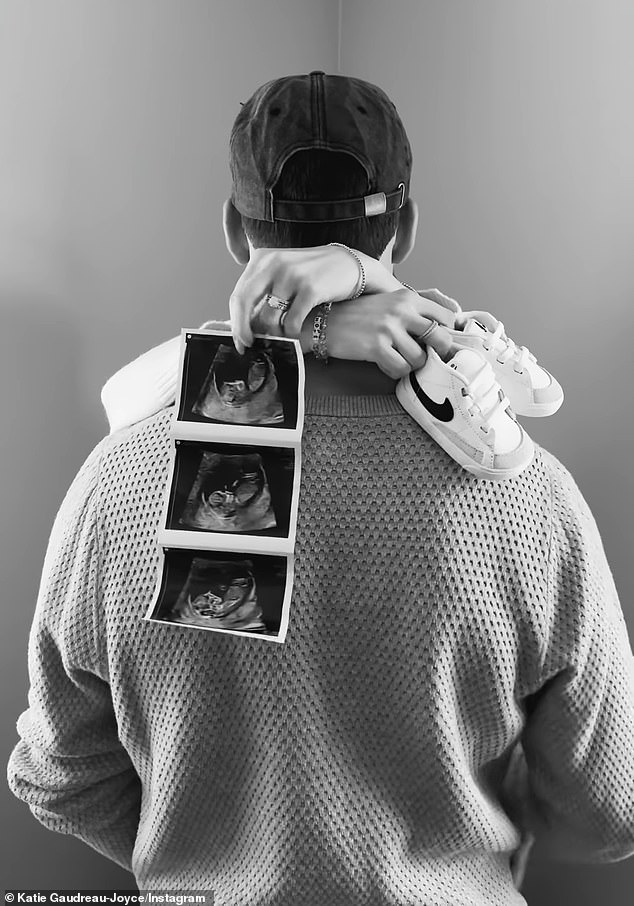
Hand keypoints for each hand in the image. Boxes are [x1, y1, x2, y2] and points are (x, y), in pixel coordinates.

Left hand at [229, 245, 401, 351]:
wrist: (350, 266)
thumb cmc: (313, 274)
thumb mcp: (283, 272)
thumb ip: (263, 290)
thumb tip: (243, 320)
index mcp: (263, 259)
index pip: (238, 294)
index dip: (235, 321)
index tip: (240, 339)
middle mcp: (274, 263)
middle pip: (244, 303)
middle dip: (244, 330)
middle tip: (250, 346)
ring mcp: (292, 275)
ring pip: (268, 318)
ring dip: (271, 335)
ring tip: (278, 340)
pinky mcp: (310, 288)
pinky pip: (290, 323)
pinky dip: (289, 336)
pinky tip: (294, 337)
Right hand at [325, 287, 458, 378]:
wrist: (324, 320)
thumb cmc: (357, 315)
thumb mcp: (387, 303)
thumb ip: (411, 312)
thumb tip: (440, 331)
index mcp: (407, 298)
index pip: (446, 316)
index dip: (448, 333)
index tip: (440, 343)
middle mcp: (401, 310)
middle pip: (440, 338)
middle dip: (438, 352)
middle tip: (427, 356)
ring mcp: (389, 328)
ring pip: (419, 359)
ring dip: (410, 365)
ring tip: (396, 359)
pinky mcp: (376, 346)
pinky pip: (400, 369)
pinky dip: (395, 372)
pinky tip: (384, 364)